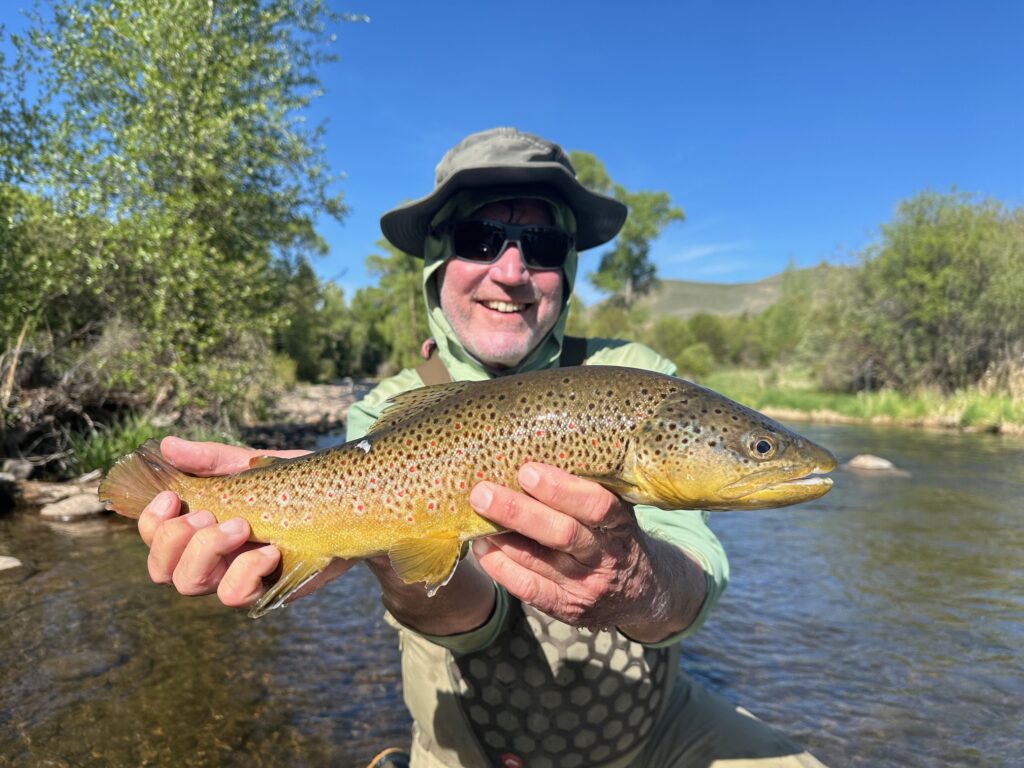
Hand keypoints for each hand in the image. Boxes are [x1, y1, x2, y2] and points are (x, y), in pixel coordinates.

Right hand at [137, 436, 347, 608]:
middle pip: (163, 570)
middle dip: (175, 539)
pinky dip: (245, 571)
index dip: (150, 522)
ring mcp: (238, 575)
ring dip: (206, 551)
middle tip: (209, 514)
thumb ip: (211, 460)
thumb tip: (166, 446)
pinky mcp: (268, 590)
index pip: (153, 538)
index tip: (171, 497)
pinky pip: (236, 595)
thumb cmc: (296, 482)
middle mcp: (213, 557)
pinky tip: (270, 550)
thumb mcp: (251, 465)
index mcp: (201, 527)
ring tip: (240, 525)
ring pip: (192, 584)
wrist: (348, 500)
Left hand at [469, 462, 706, 641]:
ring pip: (538, 561)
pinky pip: (528, 588)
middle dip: (518, 512)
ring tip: (475, 515)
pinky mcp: (567, 608)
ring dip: (501, 537)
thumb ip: (586, 491)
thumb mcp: (617, 513)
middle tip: (482, 492)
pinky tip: (482, 546)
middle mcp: (605, 558)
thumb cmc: (617, 537)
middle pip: (562, 535)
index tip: (527, 471)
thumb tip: (530, 456)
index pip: (597, 506)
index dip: (562, 489)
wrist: (643, 594)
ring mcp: (586, 587)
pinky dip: (500, 566)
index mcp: (621, 526)